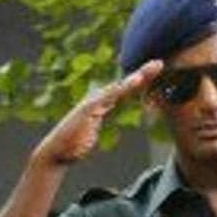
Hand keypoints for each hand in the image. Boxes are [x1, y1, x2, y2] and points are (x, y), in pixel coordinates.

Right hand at [32, 59, 163, 165]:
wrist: (56, 152)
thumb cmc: (73, 144)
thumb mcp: (90, 132)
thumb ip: (96, 123)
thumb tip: (97, 123)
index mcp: (101, 103)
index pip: (124, 91)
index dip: (139, 81)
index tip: (154, 74)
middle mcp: (98, 99)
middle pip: (124, 85)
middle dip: (142, 73)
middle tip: (160, 64)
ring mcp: (94, 102)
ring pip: (120, 87)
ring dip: (137, 77)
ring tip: (153, 68)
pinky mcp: (90, 108)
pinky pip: (110, 96)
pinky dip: (123, 87)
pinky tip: (136, 80)